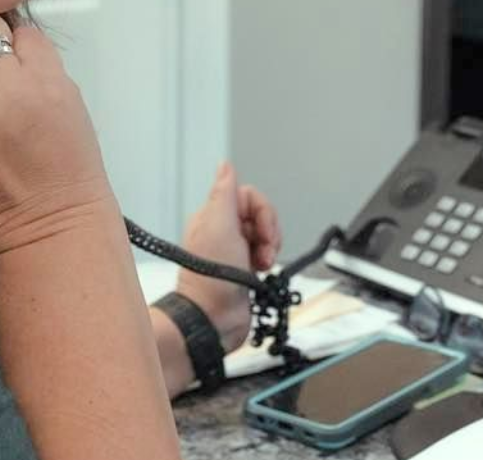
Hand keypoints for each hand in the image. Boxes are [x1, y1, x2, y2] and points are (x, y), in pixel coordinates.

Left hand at [173, 163, 282, 351]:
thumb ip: (224, 193)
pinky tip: (262, 271)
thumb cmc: (211, 276)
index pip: (249, 197)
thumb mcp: (218, 225)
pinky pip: (265, 255)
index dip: (262, 211)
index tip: (260, 230)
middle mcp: (223, 232)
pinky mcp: (244, 270)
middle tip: (263, 249)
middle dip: (269, 231)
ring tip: (262, 263)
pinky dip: (269, 261)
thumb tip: (225, 164)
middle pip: (260, 215)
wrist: (213, 318)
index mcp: (214, 217)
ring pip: (265, 235)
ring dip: (270, 247)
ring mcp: (235, 252)